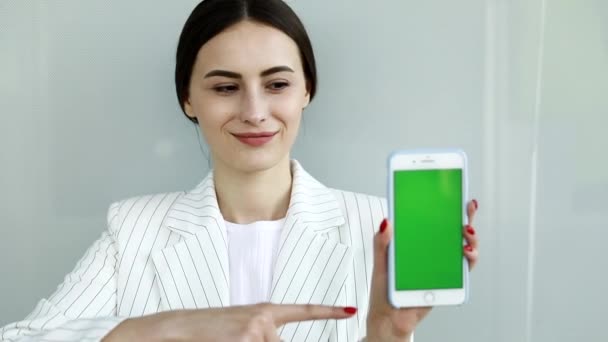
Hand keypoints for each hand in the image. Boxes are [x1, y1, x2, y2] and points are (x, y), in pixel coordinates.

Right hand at [104, 302, 356, 340]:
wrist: (169, 329)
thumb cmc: (202, 330)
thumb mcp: (235, 328)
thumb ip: (259, 334)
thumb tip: (271, 339)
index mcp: (261, 311)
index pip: (300, 310)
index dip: (326, 311)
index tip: (348, 309)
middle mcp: (263, 319)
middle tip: (233, 341)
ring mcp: (255, 331)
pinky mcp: (246, 339)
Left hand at [366, 199, 479, 340]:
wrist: (389, 319)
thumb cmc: (384, 291)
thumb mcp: (380, 263)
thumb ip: (382, 243)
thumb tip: (387, 221)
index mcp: (415, 243)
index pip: (432, 220)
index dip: (443, 205)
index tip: (450, 190)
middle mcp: (431, 252)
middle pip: (453, 231)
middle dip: (464, 215)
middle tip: (466, 206)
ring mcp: (442, 266)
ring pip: (464, 247)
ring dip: (470, 236)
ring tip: (466, 230)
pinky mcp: (448, 280)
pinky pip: (464, 268)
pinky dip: (469, 258)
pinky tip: (465, 252)